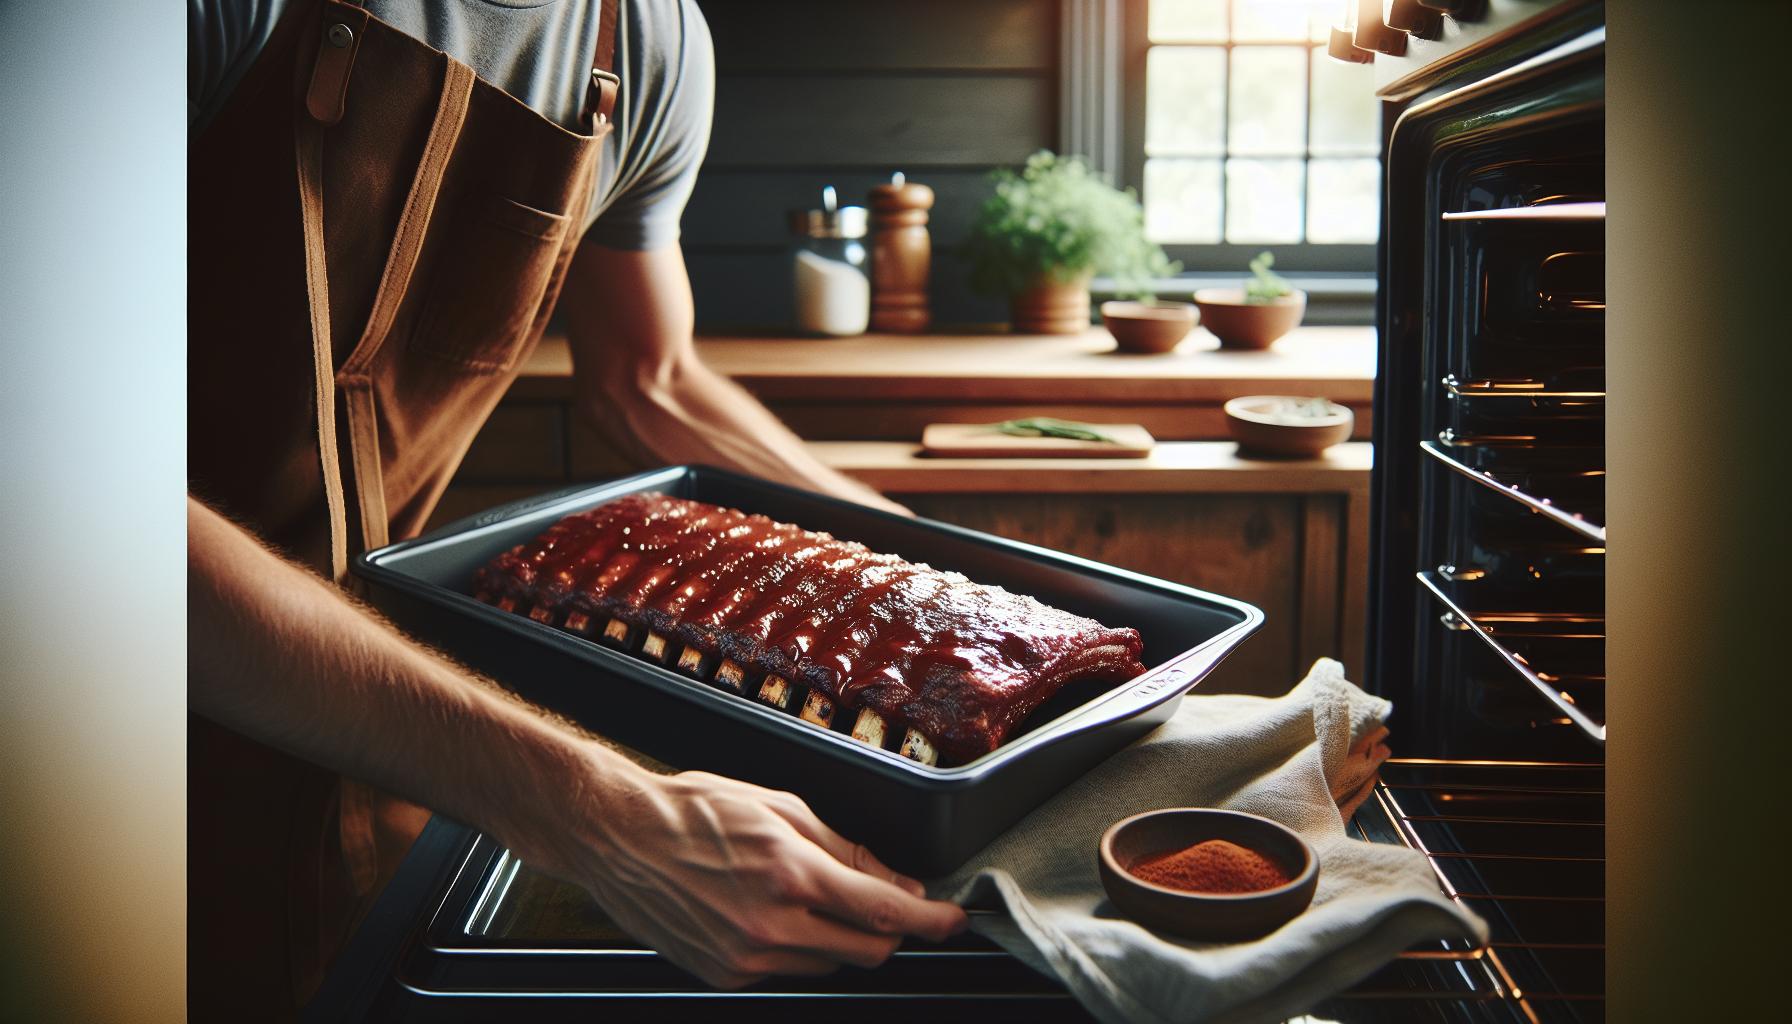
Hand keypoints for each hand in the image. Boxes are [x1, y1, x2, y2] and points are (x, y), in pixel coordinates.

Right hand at [510, 760, 965, 987]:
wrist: (620, 838)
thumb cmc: (695, 810)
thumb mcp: (780, 807)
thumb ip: (846, 848)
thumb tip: (897, 881)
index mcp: (791, 872)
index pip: (884, 911)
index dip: (931, 920)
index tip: (953, 920)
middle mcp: (771, 924)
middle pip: (868, 951)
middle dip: (889, 930)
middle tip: (882, 902)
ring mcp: (746, 957)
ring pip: (830, 965)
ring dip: (839, 939)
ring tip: (805, 896)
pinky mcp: (725, 976)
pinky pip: (788, 973)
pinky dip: (798, 950)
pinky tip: (772, 915)